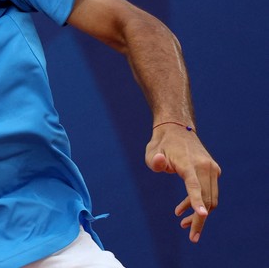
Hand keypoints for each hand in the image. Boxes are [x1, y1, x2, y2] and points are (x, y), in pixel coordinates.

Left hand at [145, 124, 220, 241]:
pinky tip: (183, 209)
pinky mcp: (213, 171)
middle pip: (207, 199)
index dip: (197, 201)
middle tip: (191, 235)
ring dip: (201, 213)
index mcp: (190, 163)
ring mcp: (212, 168)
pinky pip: (210, 192)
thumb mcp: (151, 151)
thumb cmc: (161, 143)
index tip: (202, 215)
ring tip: (184, 224)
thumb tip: (161, 162)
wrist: (177, 129)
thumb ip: (154, 160)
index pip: (195, 186)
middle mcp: (205, 166)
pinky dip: (201, 203)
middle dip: (200, 219)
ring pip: (211, 198)